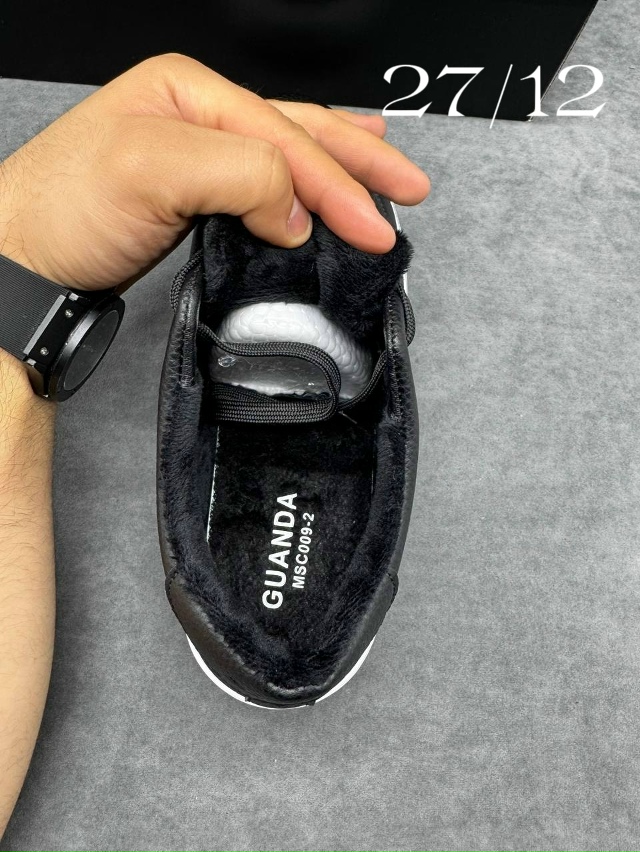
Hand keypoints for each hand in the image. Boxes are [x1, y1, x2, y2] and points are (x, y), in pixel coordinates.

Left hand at [0, 53, 429, 292]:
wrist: (24, 261)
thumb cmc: (66, 209)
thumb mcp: (152, 172)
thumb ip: (240, 176)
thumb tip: (298, 210)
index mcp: (190, 92)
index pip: (285, 137)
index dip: (334, 185)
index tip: (370, 228)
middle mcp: (198, 115)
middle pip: (299, 132)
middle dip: (359, 162)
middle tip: (409, 188)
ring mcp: (197, 155)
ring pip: (288, 153)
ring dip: (341, 163)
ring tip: (383, 167)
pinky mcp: (194, 196)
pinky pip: (265, 184)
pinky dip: (302, 187)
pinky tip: (318, 190)